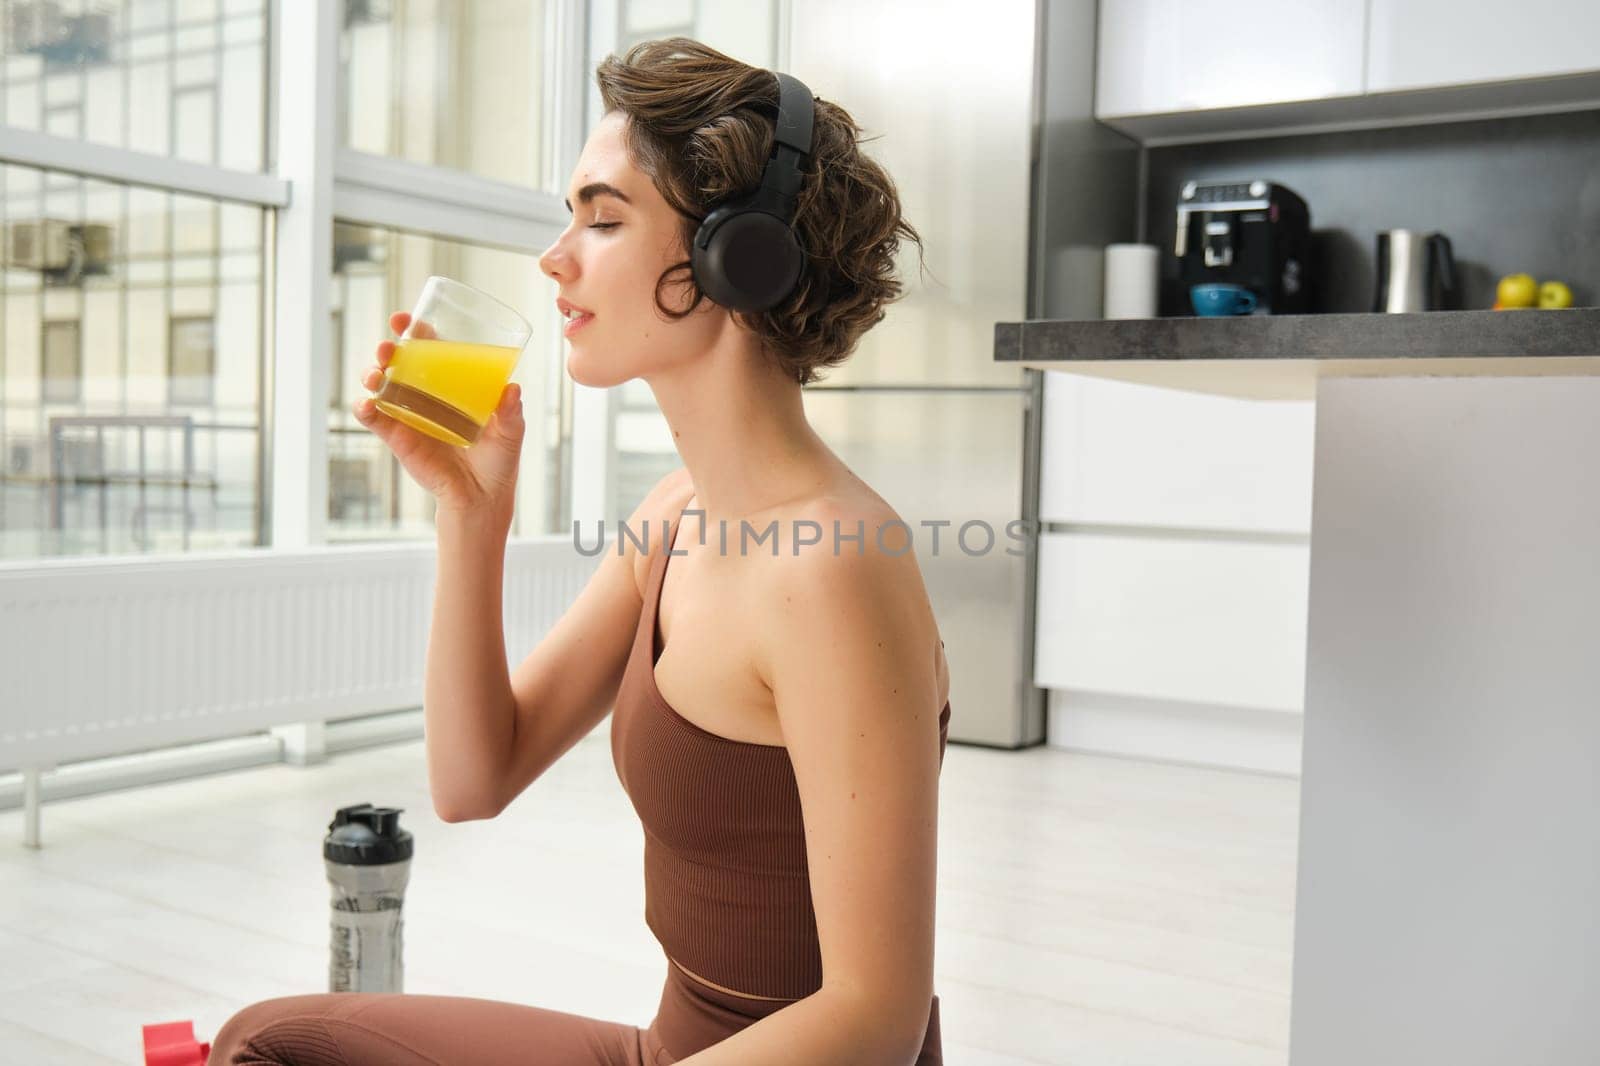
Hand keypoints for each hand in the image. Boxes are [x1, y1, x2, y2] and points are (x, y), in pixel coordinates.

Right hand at [353, 312, 524, 519]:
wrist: (482, 497)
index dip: (414, 331)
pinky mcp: (397, 438)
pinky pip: (374, 419)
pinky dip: (364, 409)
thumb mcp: (510, 433)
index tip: (406, 320)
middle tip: (388, 346)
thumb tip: (512, 389)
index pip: (429, 349)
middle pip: (398, 362)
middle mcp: (425, 395)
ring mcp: (408, 415)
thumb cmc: (497, 460)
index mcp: (451, 384)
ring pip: (379, 385)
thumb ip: (511, 412)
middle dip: (387, 348)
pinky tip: (367, 405)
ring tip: (376, 375)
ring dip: (371, 373)